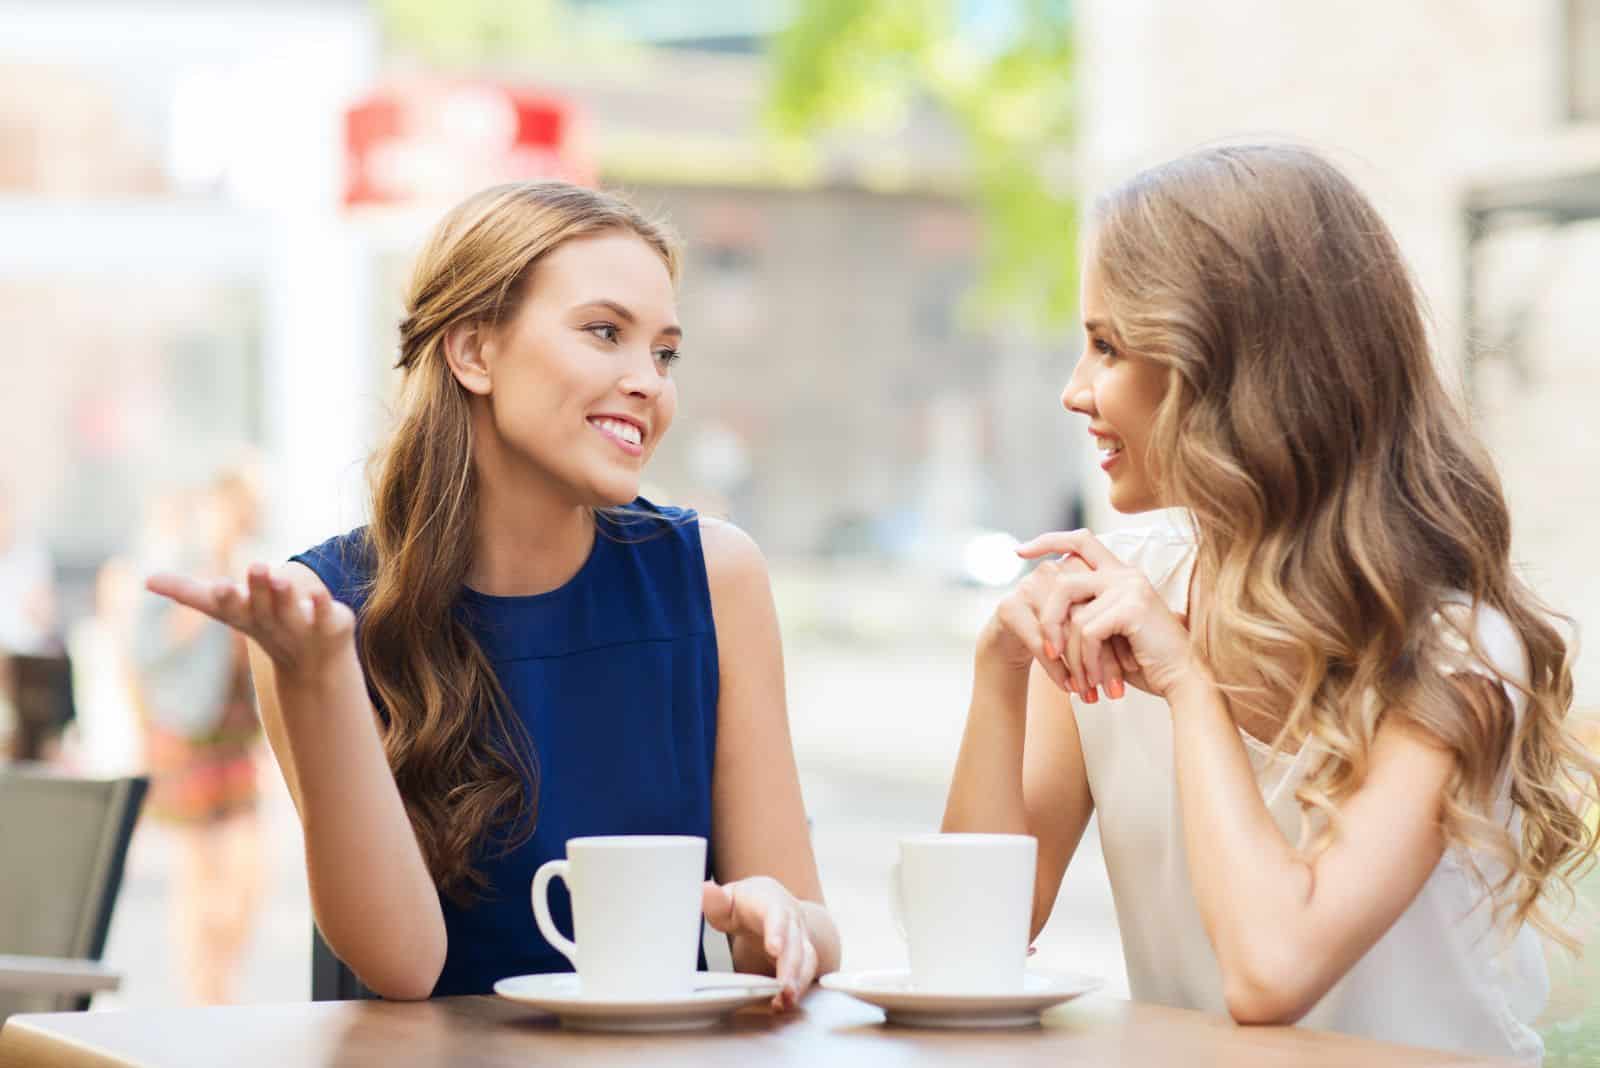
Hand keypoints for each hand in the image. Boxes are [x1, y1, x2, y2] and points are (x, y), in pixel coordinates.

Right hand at [145, 563, 353, 682]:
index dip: (225, 598)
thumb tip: (144, 580)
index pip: (230, 607)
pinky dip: (324, 606)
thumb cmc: (262, 622)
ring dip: (287, 595)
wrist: (312, 664)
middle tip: (257, 565)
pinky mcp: (331, 625)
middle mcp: (271, 622)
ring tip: (282, 575)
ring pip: (292, 610)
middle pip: (263, 604)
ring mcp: (302, 627)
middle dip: (259, 587)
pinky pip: (327, 615)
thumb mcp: (226, 608)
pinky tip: (322, 593)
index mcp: (245, 614)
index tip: (220, 585)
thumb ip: (187, 592)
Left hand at [701, 877, 817, 1010]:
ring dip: (798, 981)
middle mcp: (791, 918)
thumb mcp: (727, 899)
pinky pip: (805, 971)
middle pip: (795, 942)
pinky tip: (783, 1002)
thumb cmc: (746, 903)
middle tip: (783, 988)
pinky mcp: (803, 953)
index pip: (777, 914)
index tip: (774, 949)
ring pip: (806, 958)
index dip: (777, 931)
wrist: (770, 902)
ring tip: (786, 1001)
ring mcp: (800, 936)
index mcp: (771, 900)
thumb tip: (705, 890)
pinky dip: (797, 988)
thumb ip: (716, 900)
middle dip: (791, 967)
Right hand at [979, 541, 1132, 700]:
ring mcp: (1029, 586)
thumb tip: (1142, 655)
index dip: (1119, 636)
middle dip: (1103, 657)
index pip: (1107, 602)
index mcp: (1079, 567)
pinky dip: (1055, 667)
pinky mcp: (1010, 607)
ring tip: (1090, 693)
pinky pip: (1039, 641)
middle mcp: (1054, 571)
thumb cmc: (1058, 633)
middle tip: (1114, 689)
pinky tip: (1067, 686)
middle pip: (1086, 616)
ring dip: (1079, 666)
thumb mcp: (1087, 626)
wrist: (1011, 639)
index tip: (1133, 668)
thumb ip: (1111, 625)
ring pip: (1064, 631)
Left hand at [1014, 530, 1198, 700]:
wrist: (1184, 681)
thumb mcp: (1109, 635)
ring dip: (1073, 657)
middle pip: (1064, 582)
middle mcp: (1125, 574)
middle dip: (1048, 620)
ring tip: (1083, 684)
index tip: (1020, 551)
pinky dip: (1088, 662)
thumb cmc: (1146, 663)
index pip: (1081, 541)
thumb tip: (1045, 616)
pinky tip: (1098, 681)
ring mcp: (1130, 587)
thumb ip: (1085, 615)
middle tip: (1047, 652)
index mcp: (1121, 575)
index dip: (1049, 540)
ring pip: (1074, 617)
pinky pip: (1088, 633)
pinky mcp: (1132, 607)